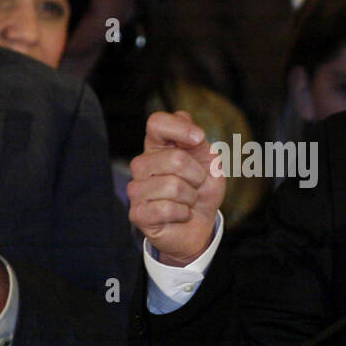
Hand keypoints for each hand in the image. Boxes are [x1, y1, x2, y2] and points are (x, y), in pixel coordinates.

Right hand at [128, 111, 224, 266]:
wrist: (199, 223)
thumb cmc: (201, 188)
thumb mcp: (208, 161)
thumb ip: (199, 142)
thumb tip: (193, 134)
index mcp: (157, 145)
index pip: (156, 123)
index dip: (180, 128)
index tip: (198, 139)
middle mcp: (142, 164)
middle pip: (175, 158)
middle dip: (197, 175)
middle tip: (196, 185)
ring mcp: (136, 189)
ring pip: (173, 186)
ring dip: (191, 197)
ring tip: (187, 201)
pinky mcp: (137, 213)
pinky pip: (167, 208)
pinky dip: (183, 213)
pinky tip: (179, 215)